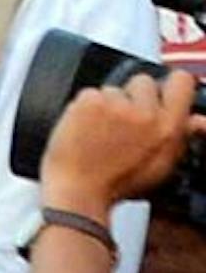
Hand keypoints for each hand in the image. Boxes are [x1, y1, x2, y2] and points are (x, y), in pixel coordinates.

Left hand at [43, 71, 200, 217]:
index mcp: (169, 127)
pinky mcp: (89, 102)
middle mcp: (146, 113)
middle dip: (132, 96)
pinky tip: (82, 128)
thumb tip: (197, 120)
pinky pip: (88, 93)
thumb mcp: (161, 166)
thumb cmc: (116, 184)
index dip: (168, 86)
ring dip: (105, 104)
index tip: (158, 94)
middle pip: (142, 81)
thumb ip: (180, 137)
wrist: (78, 192)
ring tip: (98, 131)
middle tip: (119, 122)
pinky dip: (83, 108)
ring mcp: (116, 105)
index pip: (181, 81)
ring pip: (112, 89)